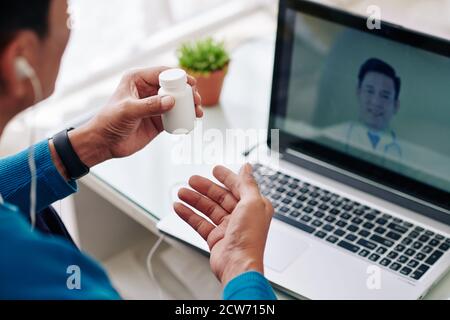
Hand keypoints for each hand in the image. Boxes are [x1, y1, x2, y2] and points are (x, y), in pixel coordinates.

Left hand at [54, 67, 202, 173]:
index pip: (162, 73)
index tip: (191, 84)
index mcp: (138, 79)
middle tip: (196, 100)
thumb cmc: (109, 122)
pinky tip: (192, 121)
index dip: (179, 76)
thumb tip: (172, 101)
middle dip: (188, 92)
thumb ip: (150, 105)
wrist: (104, 143)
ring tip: (198, 112)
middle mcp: (148, 90)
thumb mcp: (128, 111)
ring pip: (177, 102)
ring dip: (189, 105)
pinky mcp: (158, 120)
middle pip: (173, 87)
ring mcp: (154, 105)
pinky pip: (175, 116)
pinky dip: (185, 118)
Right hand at [174, 164, 273, 286]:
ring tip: (181, 192)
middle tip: (191, 180)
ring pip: (208, 209)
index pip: (238, 187)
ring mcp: (228, 227)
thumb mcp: (252, 203)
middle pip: (221, 197)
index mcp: (254, 206)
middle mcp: (242, 216)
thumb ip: (248, 184)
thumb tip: (247, 168)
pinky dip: (189, 215)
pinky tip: (179, 207)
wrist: (238, 265)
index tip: (215, 170)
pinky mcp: (215, 238)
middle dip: (205, 187)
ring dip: (194, 200)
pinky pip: (200, 222)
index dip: (226, 178)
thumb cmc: (250, 237)